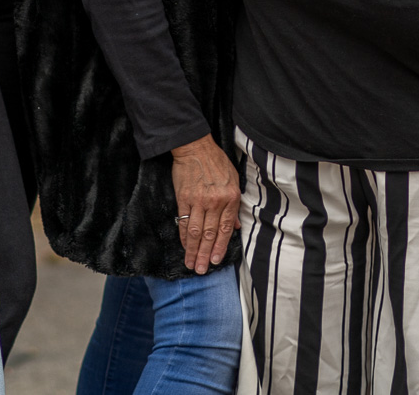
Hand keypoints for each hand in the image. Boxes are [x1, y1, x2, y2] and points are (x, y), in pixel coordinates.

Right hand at [171, 134, 239, 274]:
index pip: (225, 228)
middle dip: (205, 254)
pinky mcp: (184, 197)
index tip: (215, 261)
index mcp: (230, 197)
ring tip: (191, 264)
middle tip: (201, 270)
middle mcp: (215, 201)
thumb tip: (235, 227)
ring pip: (195, 231)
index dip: (220, 247)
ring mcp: (198, 200)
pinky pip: (183, 221)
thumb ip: (235, 205)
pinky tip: (184, 246)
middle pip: (209, 234)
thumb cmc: (216, 162)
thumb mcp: (234, 180)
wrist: (195, 147)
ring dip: (193, 250)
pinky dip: (183, 236)